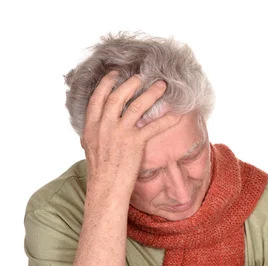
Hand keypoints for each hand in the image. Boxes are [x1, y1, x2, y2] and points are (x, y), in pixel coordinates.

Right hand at [81, 71, 181, 193]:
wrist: (105, 188)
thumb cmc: (100, 171)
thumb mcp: (90, 146)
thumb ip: (94, 131)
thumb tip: (96, 122)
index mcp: (91, 125)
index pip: (98, 97)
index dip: (107, 82)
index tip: (116, 73)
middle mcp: (104, 126)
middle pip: (118, 96)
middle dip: (132, 83)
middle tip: (142, 76)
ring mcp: (119, 133)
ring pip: (137, 106)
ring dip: (151, 93)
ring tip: (161, 86)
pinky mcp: (134, 143)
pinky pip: (154, 127)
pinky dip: (167, 119)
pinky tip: (177, 115)